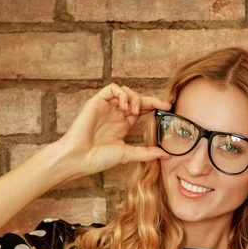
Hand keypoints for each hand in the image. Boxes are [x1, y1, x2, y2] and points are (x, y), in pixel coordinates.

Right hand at [57, 83, 171, 175]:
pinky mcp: (96, 102)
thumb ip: (146, 153)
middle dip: (149, 100)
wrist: (79, 158)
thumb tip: (167, 154)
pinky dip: (122, 93)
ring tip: (135, 111)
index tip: (168, 107)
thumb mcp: (128, 154)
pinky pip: (112, 89)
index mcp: (122, 125)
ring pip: (125, 92)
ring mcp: (106, 108)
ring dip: (135, 98)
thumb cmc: (98, 158)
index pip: (141, 110)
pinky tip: (125, 106)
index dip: (154, 106)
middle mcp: (115, 115)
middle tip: (161, 105)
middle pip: (136, 99)